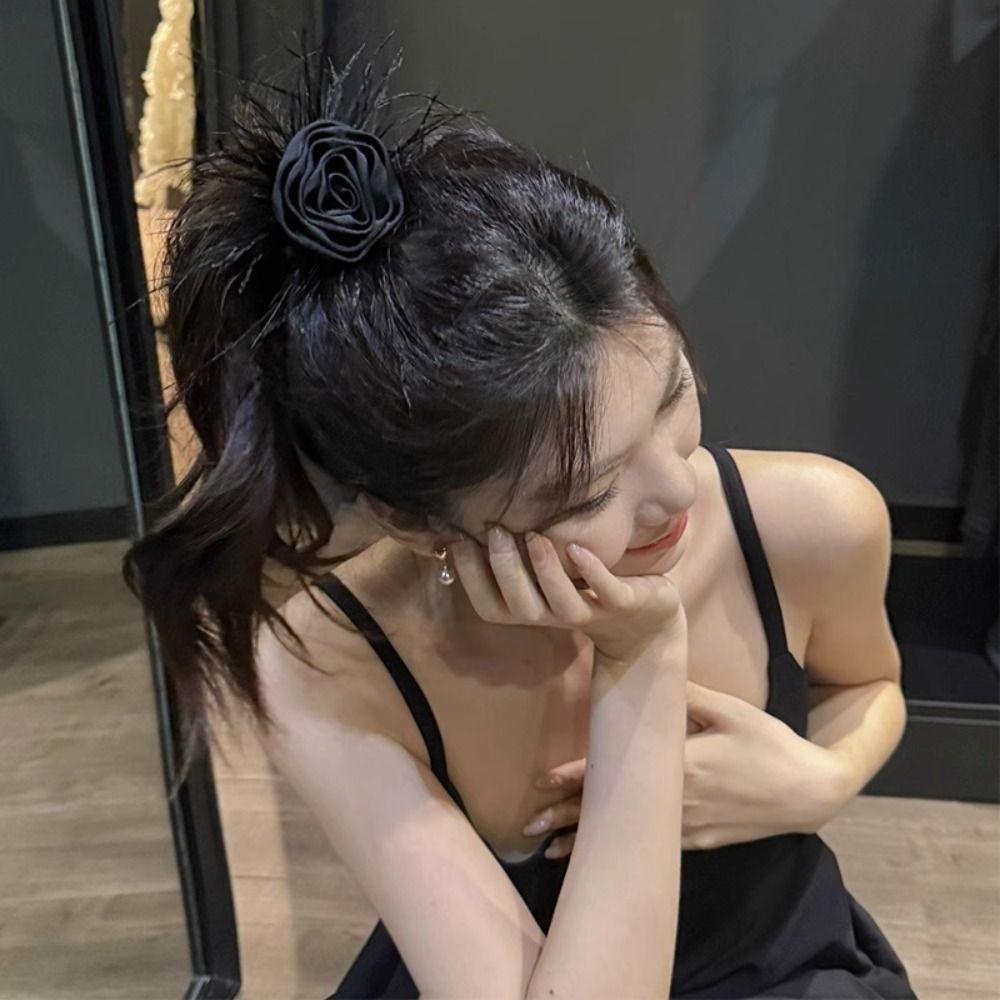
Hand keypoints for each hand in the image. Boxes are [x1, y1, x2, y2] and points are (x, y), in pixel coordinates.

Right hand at [449, 524, 683, 663]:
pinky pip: (606, 592)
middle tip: (494, 530)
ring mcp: (589, 613)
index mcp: (529, 610)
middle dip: (503, 569)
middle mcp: (553, 617)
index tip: (457, 535)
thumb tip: (468, 517)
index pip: (487, 603)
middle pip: (518, 606)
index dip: (469, 574)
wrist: (645, 622)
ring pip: (560, 602)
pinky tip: (577, 547)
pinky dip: (591, 571)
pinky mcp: (623, 604)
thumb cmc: (584, 588)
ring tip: (534, 535)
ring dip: (544, 570)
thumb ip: (516, 555)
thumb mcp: (544, 574)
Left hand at [521, 681, 849, 856]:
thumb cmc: (768, 743)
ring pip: (627, 835)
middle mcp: (678, 800)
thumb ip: (688, 693)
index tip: (543, 782)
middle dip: (566, 819)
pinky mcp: (700, 841)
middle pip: (612, 810)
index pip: (618, 771)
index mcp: (680, 763)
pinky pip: (652, 847)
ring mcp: (688, 826)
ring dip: (587, 840)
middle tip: (527, 827)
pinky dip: (623, 850)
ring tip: (547, 850)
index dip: (578, 777)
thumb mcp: (730, 710)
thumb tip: (649, 670)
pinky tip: (601, 856)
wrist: (809, 790)